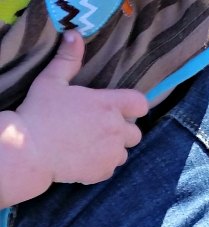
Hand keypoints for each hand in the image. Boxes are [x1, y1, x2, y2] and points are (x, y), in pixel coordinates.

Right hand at [16, 30, 147, 185]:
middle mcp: (116, 130)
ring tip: (91, 142)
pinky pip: (112, 167)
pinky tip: (84, 156)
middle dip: (122, 130)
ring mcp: (112, 153)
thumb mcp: (51, 81)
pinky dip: (102, 163)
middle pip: (136, 133)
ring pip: (124, 152)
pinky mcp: (105, 171)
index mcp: (108, 106)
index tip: (122, 108)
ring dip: (113, 148)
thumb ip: (68, 60)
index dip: (134, 106)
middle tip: (99, 127)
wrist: (31, 150)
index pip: (141, 104)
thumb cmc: (40, 112)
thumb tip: (75, 36)